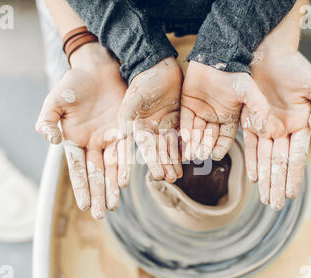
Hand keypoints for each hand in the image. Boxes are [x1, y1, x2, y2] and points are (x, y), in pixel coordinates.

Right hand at [35, 43, 127, 218]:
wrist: (97, 68)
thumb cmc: (73, 84)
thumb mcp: (54, 102)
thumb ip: (47, 121)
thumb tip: (51, 141)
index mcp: (75, 140)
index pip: (78, 169)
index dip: (81, 187)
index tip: (82, 206)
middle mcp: (93, 143)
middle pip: (95, 174)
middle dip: (97, 194)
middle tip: (100, 215)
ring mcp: (110, 138)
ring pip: (111, 168)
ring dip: (111, 187)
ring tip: (112, 206)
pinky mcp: (125, 130)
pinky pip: (126, 151)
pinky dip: (125, 166)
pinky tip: (125, 183)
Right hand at [119, 57, 182, 182]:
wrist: (160, 65)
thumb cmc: (145, 80)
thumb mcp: (134, 97)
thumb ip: (128, 116)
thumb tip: (122, 137)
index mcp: (139, 126)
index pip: (145, 148)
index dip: (152, 161)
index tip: (158, 175)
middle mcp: (151, 128)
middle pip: (159, 150)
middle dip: (165, 165)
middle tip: (172, 179)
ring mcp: (165, 123)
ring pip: (170, 146)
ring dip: (174, 160)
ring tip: (178, 175)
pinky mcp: (177, 118)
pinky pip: (181, 135)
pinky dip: (184, 147)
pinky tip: (188, 158)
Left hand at [180, 61, 269, 161]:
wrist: (217, 57)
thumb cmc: (235, 74)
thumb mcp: (250, 92)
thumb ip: (259, 110)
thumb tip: (265, 130)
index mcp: (229, 117)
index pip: (225, 139)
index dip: (220, 148)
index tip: (215, 155)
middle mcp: (215, 116)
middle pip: (209, 138)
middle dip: (205, 147)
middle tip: (201, 155)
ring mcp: (201, 110)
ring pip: (197, 132)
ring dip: (194, 142)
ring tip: (191, 152)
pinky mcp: (188, 104)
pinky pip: (186, 120)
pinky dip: (185, 129)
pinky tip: (186, 137)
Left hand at [243, 50, 310, 209]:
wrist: (267, 54)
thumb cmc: (293, 68)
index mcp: (299, 125)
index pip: (296, 157)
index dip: (293, 176)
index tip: (291, 195)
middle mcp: (283, 130)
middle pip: (279, 163)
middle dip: (277, 185)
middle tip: (274, 206)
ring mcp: (266, 127)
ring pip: (265, 159)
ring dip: (265, 179)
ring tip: (265, 199)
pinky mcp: (249, 122)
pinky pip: (250, 145)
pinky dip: (252, 161)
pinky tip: (253, 177)